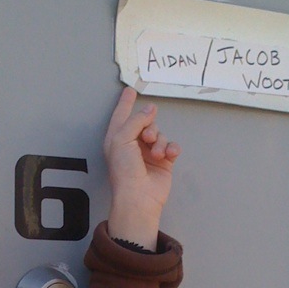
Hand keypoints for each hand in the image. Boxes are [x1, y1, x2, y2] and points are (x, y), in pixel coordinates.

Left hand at [104, 86, 179, 250]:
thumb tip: (151, 108)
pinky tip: (168, 155)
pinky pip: (171, 146)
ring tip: (155, 154)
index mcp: (117, 139)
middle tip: (147, 138)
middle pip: (145, 122)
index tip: (130, 90)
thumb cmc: (125, 170)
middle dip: (149, 127)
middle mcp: (132, 144)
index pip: (121, 116)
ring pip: (160, 134)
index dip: (126, 103)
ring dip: (159, 142)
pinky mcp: (163, 162)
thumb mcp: (122, 139)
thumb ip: (136, 120)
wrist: (139, 197)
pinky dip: (171, 149)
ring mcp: (148, 153)